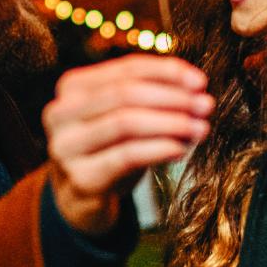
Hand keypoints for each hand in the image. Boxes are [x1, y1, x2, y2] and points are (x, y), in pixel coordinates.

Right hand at [42, 55, 213, 235]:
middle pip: (125, 94)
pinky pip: (126, 156)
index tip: (200, 81)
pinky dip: (159, 149)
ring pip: (125, 123)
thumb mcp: (122, 114)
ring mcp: (65, 146)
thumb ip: (150, 95)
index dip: (166, 72)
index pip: (126, 69)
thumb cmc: (108, 147)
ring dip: (171, 123)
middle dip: (172, 98)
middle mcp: (61, 112)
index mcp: (72, 86)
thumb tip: (196, 88)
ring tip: (200, 128)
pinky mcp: (79, 178)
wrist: (80, 197)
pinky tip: (181, 149)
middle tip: (205, 105)